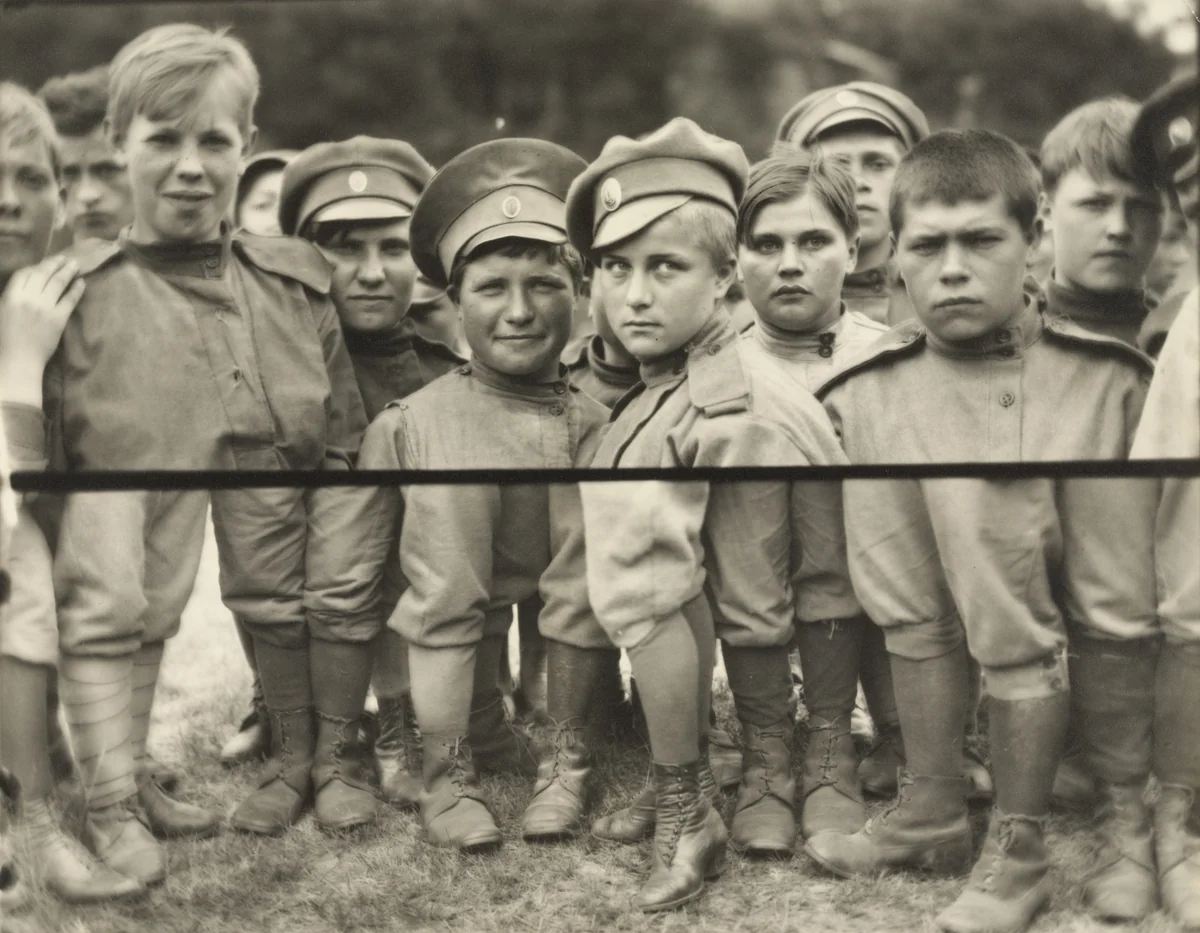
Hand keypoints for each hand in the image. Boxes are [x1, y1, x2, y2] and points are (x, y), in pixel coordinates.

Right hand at [0, 256, 83, 405]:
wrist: (18, 360)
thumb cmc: (4, 340)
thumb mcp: (1, 312)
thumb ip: (11, 297)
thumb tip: (24, 287)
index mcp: (10, 296)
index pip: (24, 273)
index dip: (36, 266)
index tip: (45, 263)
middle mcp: (28, 298)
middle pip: (43, 274)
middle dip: (54, 264)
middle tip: (65, 258)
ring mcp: (45, 307)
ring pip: (58, 283)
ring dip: (67, 272)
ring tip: (75, 265)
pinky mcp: (59, 319)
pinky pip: (70, 299)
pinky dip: (76, 289)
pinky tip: (81, 282)